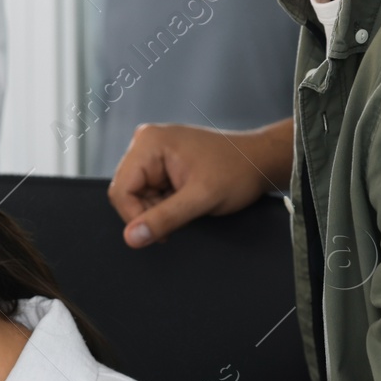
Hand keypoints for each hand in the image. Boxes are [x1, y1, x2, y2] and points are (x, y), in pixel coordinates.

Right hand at [108, 119, 292, 247]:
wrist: (259, 161)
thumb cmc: (237, 172)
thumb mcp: (200, 199)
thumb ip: (164, 218)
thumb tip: (131, 238)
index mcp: (149, 143)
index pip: (121, 190)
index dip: (135, 217)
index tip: (161, 232)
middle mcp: (145, 142)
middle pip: (126, 191)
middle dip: (149, 211)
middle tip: (180, 215)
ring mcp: (152, 150)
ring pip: (137, 193)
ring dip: (157, 207)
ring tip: (186, 204)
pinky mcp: (160, 159)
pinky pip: (148, 188)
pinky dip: (163, 201)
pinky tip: (184, 198)